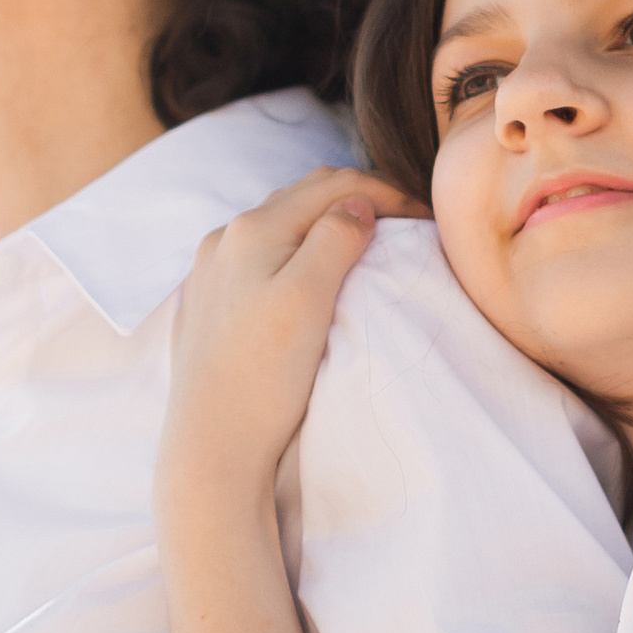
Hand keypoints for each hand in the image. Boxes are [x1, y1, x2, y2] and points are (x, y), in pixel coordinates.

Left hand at [159, 163, 421, 523]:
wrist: (210, 447)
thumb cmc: (263, 377)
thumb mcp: (309, 297)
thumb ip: (335, 239)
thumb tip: (358, 204)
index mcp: (252, 229)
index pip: (332, 185)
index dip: (385, 191)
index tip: (426, 216)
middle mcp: (224, 241)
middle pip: (302, 198)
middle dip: (355, 200)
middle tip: (404, 222)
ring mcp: (210, 273)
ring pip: (279, 227)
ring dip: (323, 225)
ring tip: (364, 245)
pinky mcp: (206, 306)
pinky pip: (259, 259)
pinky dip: (295, 252)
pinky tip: (310, 277)